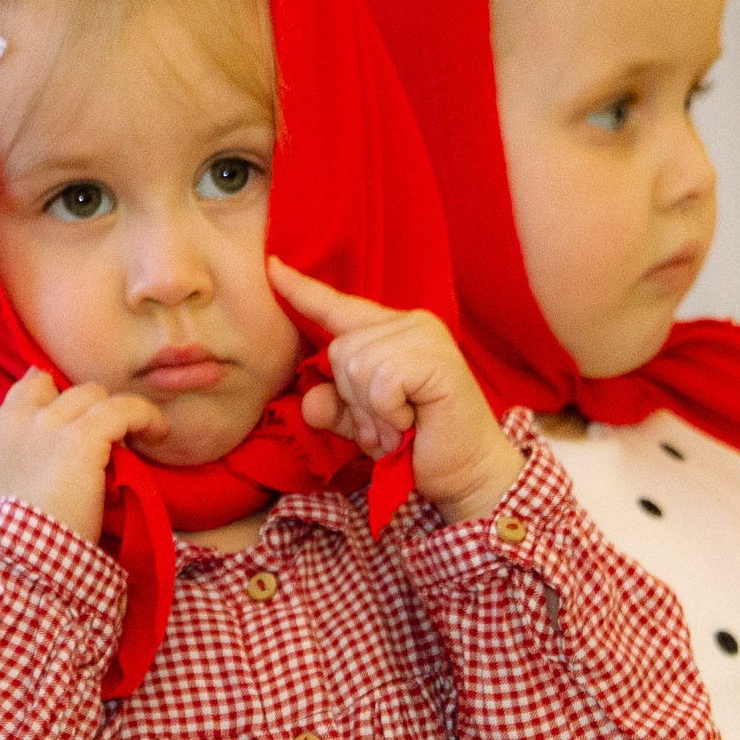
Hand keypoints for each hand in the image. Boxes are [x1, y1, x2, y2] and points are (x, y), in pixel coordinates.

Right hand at [0, 371, 166, 541]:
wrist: (20, 559)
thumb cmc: (13, 540)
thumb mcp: (0, 492)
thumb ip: (18, 462)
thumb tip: (53, 455)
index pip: (28, 389)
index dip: (56, 398)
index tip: (75, 418)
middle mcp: (18, 420)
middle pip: (64, 390)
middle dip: (87, 408)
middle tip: (107, 436)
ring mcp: (50, 425)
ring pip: (94, 395)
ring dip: (116, 412)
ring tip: (140, 433)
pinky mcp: (83, 437)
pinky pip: (123, 409)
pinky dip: (144, 416)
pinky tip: (158, 432)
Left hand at [269, 259, 522, 523]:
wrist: (468, 473)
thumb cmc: (418, 447)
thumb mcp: (364, 427)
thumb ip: (335, 408)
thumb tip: (311, 400)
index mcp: (391, 333)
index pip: (338, 307)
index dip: (301, 290)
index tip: (272, 266)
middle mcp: (409, 324)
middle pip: (339, 350)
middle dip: (355, 401)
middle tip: (390, 425)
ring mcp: (424, 336)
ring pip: (357, 365)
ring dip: (374, 411)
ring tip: (402, 427)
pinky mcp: (436, 358)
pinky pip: (381, 381)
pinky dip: (389, 412)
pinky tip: (413, 422)